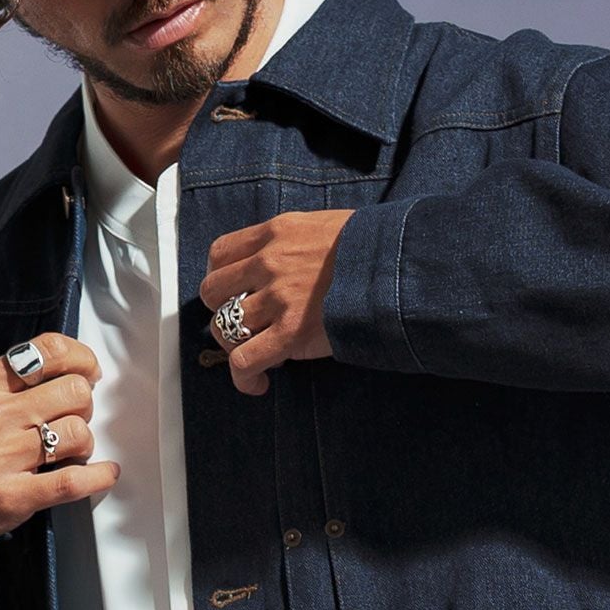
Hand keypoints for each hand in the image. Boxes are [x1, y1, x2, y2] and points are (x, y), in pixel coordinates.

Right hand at [0, 333, 118, 536]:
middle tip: (75, 416)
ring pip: (78, 432)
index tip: (88, 371)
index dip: (81, 358)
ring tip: (72, 450)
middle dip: (84, 404)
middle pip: (74, 391)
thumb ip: (5, 381)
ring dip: (84, 442)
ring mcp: (4, 456)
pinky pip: (74, 481)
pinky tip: (104, 473)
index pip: (48, 351)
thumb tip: (59, 370)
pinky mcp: (14, 495)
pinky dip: (99, 477)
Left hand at [198, 210, 355, 396]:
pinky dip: (244, 376)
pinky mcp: (289, 334)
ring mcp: (276, 299)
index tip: (235, 291)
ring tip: (260, 354)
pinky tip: (259, 383)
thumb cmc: (369, 248)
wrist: (395, 265)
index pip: (220, 253)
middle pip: (213, 292)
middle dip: (224, 311)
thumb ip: (294, 243)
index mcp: (274, 233)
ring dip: (237, 346)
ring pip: (225, 329)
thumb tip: (285, 266)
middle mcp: (267, 263)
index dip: (221, 276)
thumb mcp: (323, 227)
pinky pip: (244, 360)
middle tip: (248, 324)